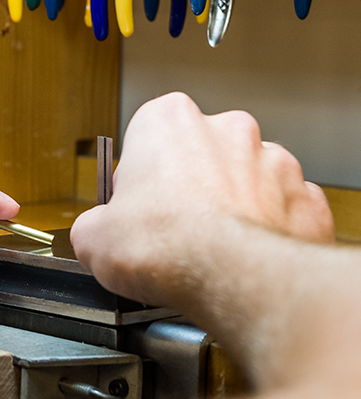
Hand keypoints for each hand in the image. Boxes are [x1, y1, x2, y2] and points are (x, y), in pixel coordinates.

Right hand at [70, 92, 333, 308]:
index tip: (134, 207)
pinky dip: (269, 231)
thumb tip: (97, 235)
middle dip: (188, 187)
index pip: (145, 139)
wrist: (229, 278)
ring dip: (231, 206)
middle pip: (200, 154)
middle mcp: (225, 129)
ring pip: (246, 180)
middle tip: (171, 230)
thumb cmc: (166, 245)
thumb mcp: (92, 238)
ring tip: (211, 249)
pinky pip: (283, 211)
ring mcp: (272, 161)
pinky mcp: (306, 198)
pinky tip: (246, 257)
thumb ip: (93, 225)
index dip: (137, 178)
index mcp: (168, 121)